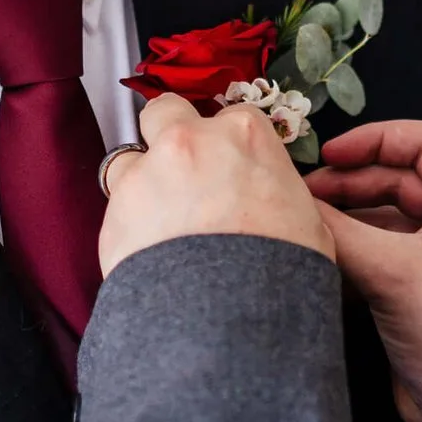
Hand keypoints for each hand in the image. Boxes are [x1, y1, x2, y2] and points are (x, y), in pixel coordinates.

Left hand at [97, 94, 333, 277]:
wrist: (230, 311)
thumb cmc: (283, 266)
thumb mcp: (307, 220)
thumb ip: (279, 192)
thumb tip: (271, 201)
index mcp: (242, 134)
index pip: (233, 116)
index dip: (231, 143)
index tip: (232, 166)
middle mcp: (188, 142)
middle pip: (165, 111)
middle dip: (170, 131)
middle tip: (184, 170)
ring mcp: (144, 174)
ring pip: (127, 160)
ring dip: (140, 182)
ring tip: (158, 222)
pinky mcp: (114, 215)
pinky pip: (116, 212)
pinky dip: (129, 228)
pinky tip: (148, 256)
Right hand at [306, 121, 421, 421]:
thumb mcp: (392, 273)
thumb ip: (339, 231)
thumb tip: (294, 202)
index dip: (375, 140)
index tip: (330, 152)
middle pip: (403, 176)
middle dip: (352, 181)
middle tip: (304, 192)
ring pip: (392, 213)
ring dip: (350, 215)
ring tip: (307, 221)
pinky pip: (389, 248)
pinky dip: (357, 245)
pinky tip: (323, 250)